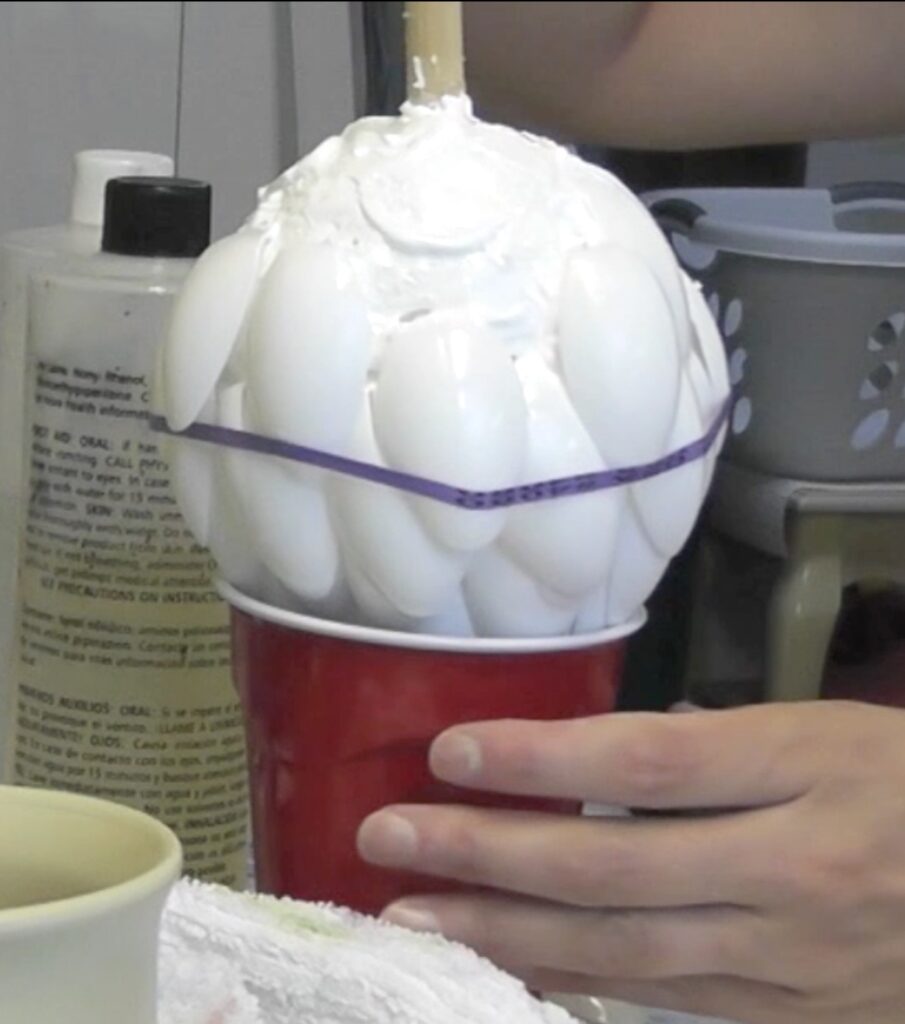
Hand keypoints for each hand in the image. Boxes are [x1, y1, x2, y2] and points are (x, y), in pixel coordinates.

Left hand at [357, 701, 904, 1022]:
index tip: (450, 753)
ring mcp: (794, 956)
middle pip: (614, 864)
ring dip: (508, 934)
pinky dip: (582, 983)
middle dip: (488, 852)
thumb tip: (598, 758)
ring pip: (626, 949)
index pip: (648, 764)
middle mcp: (794, 865)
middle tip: (387, 836)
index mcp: (805, 767)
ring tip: (413, 917)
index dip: (542, 758)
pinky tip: (508, 969)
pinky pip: (671, 999)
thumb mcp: (829, 730)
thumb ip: (718, 745)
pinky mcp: (796, 1017)